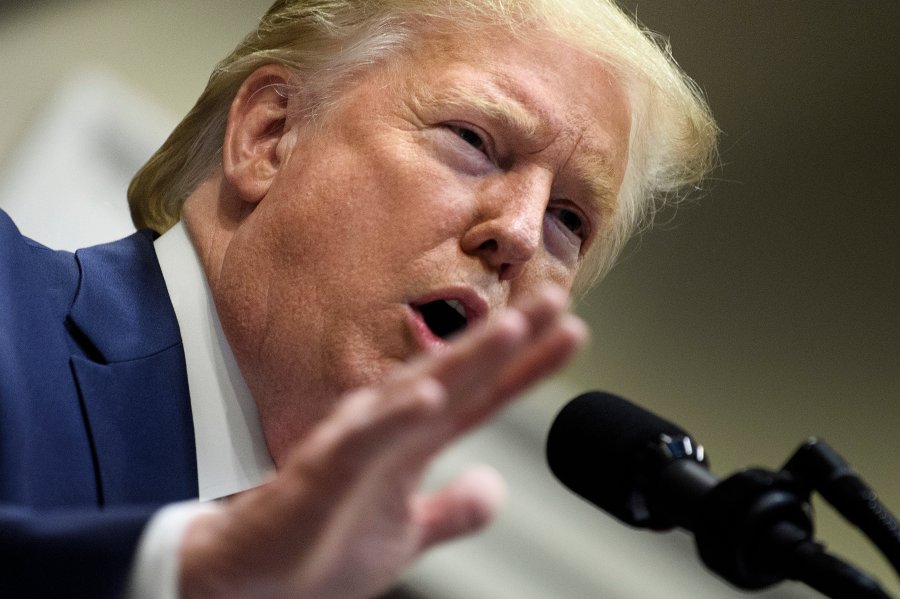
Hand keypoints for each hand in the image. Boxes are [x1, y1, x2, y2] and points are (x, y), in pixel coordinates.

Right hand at [178, 287, 586, 598]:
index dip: (525, 366)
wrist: (250, 584)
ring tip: (510, 328)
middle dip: (507, 338)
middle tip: (556, 296)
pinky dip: (394, 417)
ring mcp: (354, 446)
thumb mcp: (404, 534)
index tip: (570, 332)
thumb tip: (495, 486)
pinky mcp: (319, 472)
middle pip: (456, 375)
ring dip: (463, 360)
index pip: (479, 397)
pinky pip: (361, 441)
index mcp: (410, 443)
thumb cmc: (318, 550)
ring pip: (414, 391)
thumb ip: (451, 510)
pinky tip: (428, 396)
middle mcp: (386, 431)